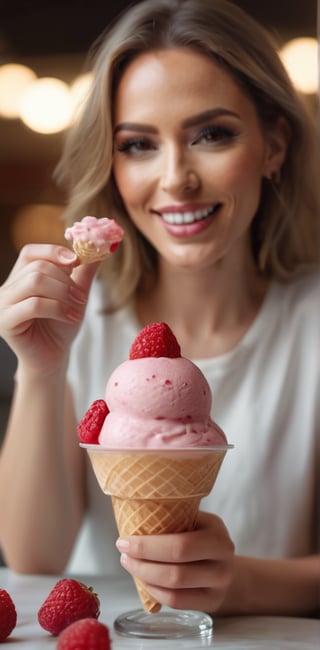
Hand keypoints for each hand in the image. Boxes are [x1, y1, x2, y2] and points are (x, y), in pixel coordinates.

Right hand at [0, 243, 98, 373]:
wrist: (53, 357)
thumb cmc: (61, 325)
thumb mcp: (75, 293)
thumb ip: (84, 271)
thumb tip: (101, 246)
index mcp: (19, 277)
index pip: (30, 252)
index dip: (53, 252)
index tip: (76, 261)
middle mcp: (7, 288)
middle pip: (37, 267)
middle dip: (65, 280)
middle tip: (81, 296)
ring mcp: (3, 305)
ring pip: (35, 282)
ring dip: (63, 293)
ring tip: (77, 307)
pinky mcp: (6, 322)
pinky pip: (34, 305)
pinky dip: (58, 309)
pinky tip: (71, 318)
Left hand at [116, 511, 234, 612]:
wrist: (226, 562)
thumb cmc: (200, 537)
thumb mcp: (195, 520)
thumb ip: (173, 517)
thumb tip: (132, 514)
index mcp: (216, 534)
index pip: (180, 545)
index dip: (148, 547)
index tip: (124, 541)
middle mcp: (222, 560)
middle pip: (176, 570)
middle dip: (143, 564)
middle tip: (124, 554)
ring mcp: (219, 584)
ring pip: (174, 588)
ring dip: (146, 578)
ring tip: (131, 565)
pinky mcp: (212, 601)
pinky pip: (177, 602)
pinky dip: (155, 592)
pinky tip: (145, 581)